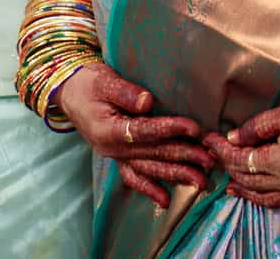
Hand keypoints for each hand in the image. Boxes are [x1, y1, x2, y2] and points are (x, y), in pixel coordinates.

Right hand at [57, 63, 213, 207]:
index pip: (144, 131)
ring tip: (201, 180)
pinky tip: (165, 199)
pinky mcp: (117, 157)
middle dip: (183, 156)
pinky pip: (133, 177)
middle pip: (152, 153)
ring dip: (176, 174)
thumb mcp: (103, 80)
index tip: (194, 128)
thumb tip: (148, 101)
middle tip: (210, 159)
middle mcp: (112, 149)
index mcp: (108, 129)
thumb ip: (125, 91)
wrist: (69, 93)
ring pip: (149, 168)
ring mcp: (115, 156)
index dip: (170, 129)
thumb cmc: (87, 83)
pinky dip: (148, 189)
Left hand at [204, 100, 279, 244]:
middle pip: (252, 180)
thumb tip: (234, 137)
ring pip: (271, 199)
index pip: (241, 158)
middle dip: (231, 169)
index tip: (209, 140)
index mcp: (276, 161)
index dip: (222, 150)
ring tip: (233, 191)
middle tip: (218, 159)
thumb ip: (258, 126)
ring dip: (250, 196)